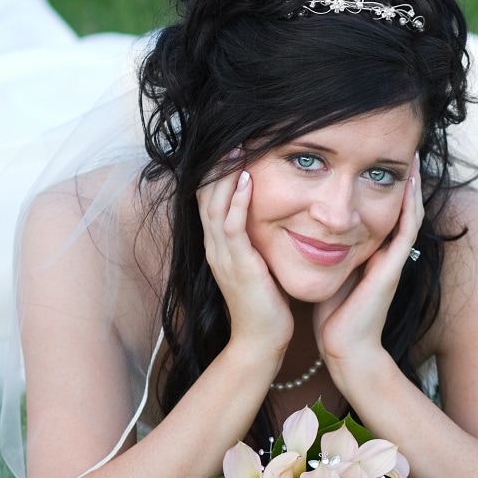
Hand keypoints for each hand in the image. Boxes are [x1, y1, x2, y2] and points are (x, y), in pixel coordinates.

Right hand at [197, 151, 293, 355]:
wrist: (261, 341)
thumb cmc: (266, 304)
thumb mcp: (258, 265)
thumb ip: (257, 241)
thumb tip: (272, 218)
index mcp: (219, 246)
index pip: (209, 200)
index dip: (217, 172)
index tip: (231, 145)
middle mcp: (215, 247)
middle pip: (205, 196)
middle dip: (217, 165)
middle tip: (231, 136)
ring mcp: (223, 256)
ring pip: (214, 206)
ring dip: (225, 175)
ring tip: (237, 148)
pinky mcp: (237, 266)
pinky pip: (231, 227)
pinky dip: (236, 202)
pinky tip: (246, 181)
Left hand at [312, 154, 424, 381]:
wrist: (344, 348)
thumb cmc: (334, 315)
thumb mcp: (330, 271)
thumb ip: (328, 251)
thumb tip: (310, 227)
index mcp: (372, 252)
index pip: (379, 210)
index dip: (381, 186)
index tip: (374, 158)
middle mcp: (386, 252)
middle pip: (399, 207)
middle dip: (401, 179)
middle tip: (401, 149)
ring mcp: (393, 259)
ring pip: (408, 212)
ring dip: (411, 184)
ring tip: (410, 156)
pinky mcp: (392, 267)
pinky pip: (406, 228)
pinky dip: (410, 204)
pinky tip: (410, 183)